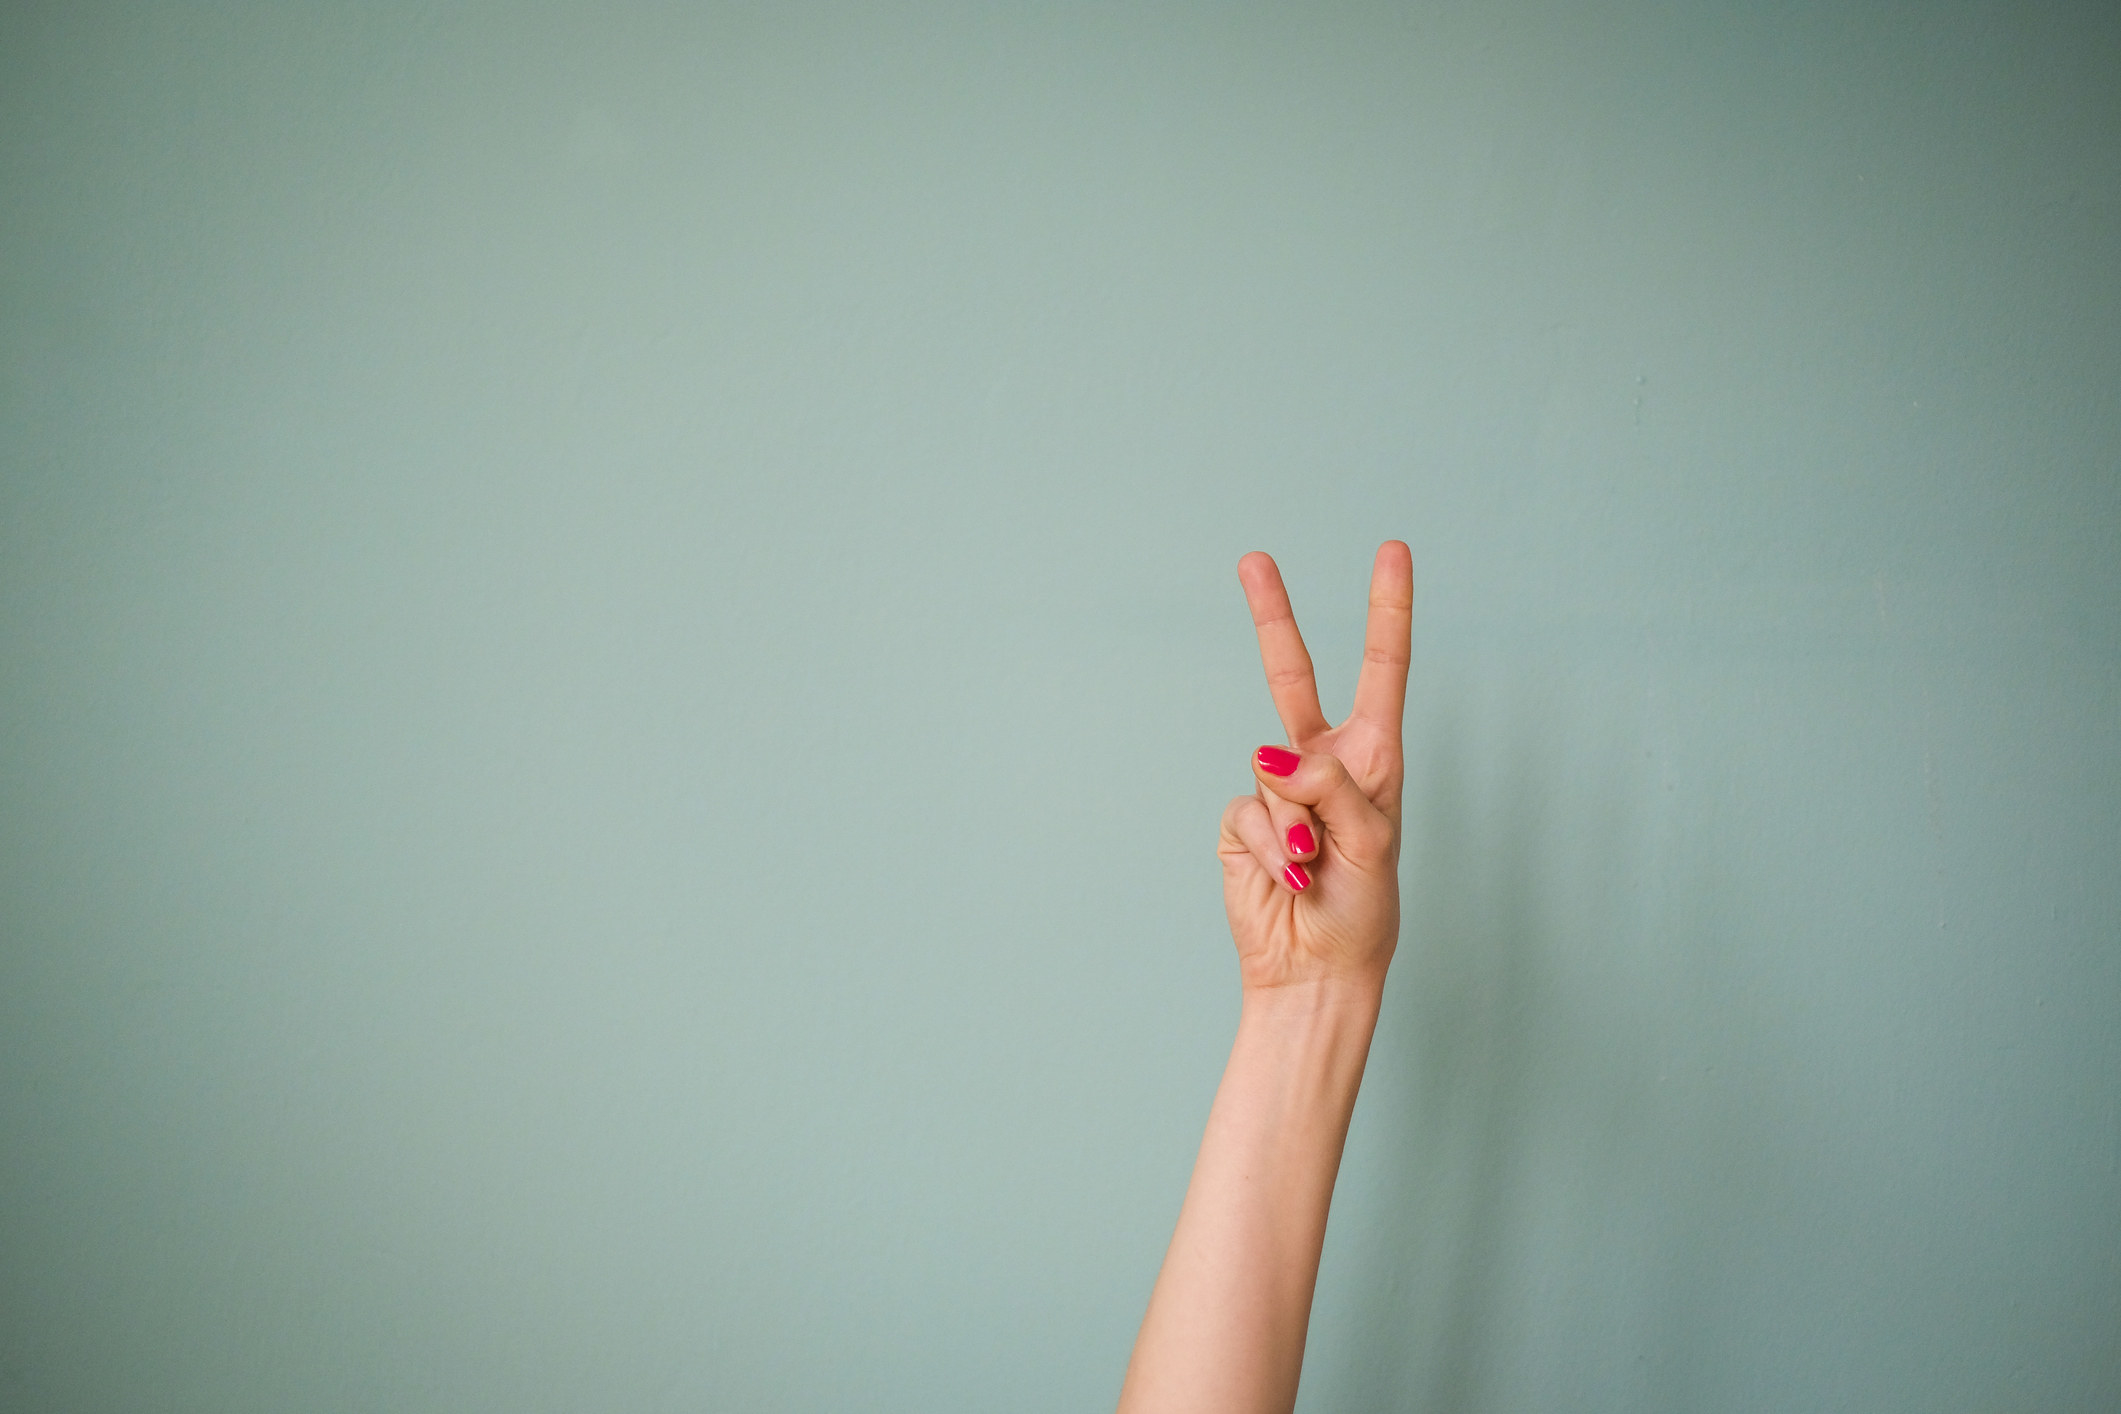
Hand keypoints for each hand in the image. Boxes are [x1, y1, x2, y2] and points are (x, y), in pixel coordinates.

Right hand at [1217, 543, 1410, 994]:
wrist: (1314, 971)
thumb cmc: (1361, 912)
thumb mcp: (1371, 844)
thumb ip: (1331, 787)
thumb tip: (1271, 754)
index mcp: (1373, 757)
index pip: (1382, 669)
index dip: (1387, 610)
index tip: (1393, 551)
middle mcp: (1323, 761)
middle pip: (1291, 674)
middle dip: (1271, 616)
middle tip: (1253, 559)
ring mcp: (1277, 789)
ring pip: (1273, 768)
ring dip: (1298, 824)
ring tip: (1316, 868)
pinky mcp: (1242, 820)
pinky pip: (1249, 812)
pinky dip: (1271, 850)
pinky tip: (1288, 878)